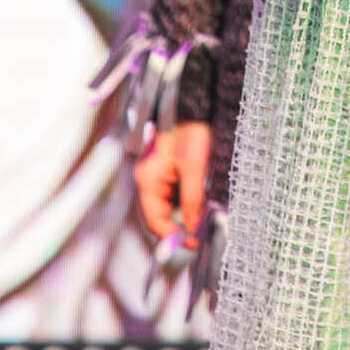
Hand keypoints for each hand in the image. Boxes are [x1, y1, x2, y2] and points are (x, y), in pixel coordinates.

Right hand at [134, 120, 213, 243]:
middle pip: (158, 215)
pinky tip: (196, 206)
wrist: (193, 106)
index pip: (155, 220)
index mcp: (148, 180)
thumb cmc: (190, 131)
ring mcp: (156, 175)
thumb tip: (193, 226)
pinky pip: (171, 195)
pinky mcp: (166, 171)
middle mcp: (148, 180)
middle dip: (177, 228)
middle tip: (198, 237)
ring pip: (166, 207)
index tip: (191, 244)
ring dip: (182, 216)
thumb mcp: (194, 168)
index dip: (172, 237)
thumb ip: (192, 200)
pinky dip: (183, 204)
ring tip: (201, 221)